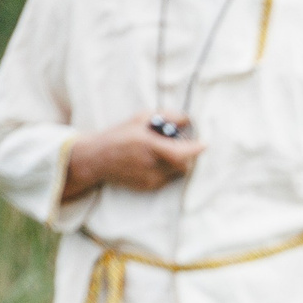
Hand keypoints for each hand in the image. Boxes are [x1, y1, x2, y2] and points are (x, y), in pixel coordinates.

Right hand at [61, 114, 202, 200]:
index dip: (195, 149)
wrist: (97, 159)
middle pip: (183, 163)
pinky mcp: (149, 187)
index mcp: (149, 145)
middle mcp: (151, 165)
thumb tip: (187, 119)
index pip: (181, 152)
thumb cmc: (119, 135)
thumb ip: (165, 116)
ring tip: (160, 152)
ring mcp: (150, 179)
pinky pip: (168, 179)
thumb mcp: (139, 118)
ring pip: (177, 172)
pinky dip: (166, 169)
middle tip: (174, 143)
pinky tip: (151, 161)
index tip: (205, 143)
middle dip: (185, 153)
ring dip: (176, 162)